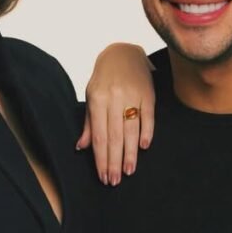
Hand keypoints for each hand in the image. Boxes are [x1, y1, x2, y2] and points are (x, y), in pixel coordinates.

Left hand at [78, 43, 154, 184]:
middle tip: (115, 180)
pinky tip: (143, 147)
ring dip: (130, 153)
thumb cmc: (104, 78)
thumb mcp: (91, 95)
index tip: (103, 175)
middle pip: (114, 136)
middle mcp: (115, 98)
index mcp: (97, 99)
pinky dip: (146, 132)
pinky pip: (148, 116)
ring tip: (129, 171)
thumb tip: (82, 147)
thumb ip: (89, 122)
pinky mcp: (149, 94)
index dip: (101, 158)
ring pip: (131, 129)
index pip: (99, 135)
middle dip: (114, 161)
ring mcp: (133, 95)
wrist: (124, 52)